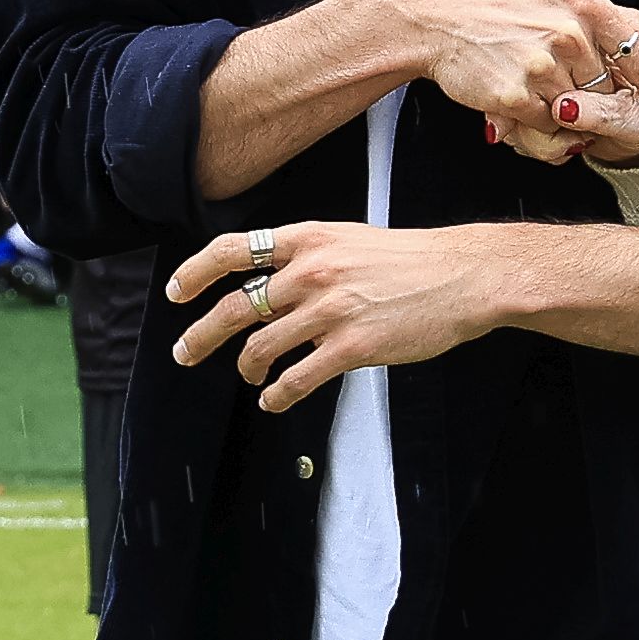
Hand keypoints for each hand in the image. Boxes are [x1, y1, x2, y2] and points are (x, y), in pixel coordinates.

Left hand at [164, 215, 519, 409]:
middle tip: (185, 353)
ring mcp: (329, 311)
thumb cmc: (411, 260)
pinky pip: (297, 378)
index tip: (176, 293)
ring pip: (261, 347)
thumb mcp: (349, 239)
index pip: (231, 250)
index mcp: (307, 239)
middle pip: (234, 307)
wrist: (462, 276)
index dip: (195, 273)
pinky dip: (278, 395)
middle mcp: (310, 272)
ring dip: (246, 368)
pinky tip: (274, 400)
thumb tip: (268, 282)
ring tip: (250, 377)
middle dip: (200, 335)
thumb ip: (307, 257)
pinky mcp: (352, 346)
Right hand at [489, 15, 638, 169]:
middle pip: (608, 95)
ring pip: (576, 117)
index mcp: (587, 6)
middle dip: (596, 105)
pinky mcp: (514, 95)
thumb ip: (617, 22)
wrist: (438, 16)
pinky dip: (533, 124)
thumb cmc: (500, 5)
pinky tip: (511, 98)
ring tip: (529, 86)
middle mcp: (568, 34)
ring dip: (560, 116)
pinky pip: (542, 129)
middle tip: (568, 93)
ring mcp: (541, 66)